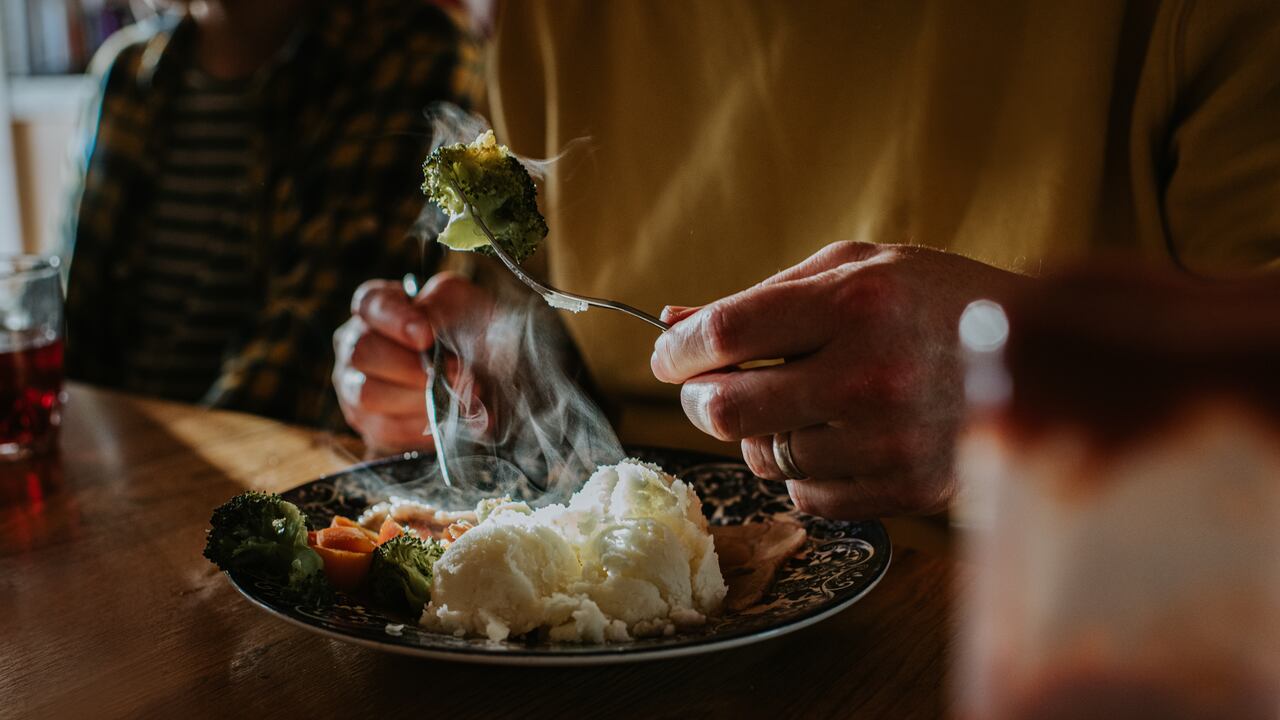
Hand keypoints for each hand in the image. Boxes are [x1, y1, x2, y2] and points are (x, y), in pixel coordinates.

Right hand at [332, 272, 492, 452]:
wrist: (491, 373)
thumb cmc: (468, 328)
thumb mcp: (461, 302)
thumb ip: (440, 305)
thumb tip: (422, 325)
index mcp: (374, 305)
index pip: (370, 305)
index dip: (395, 321)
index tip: (426, 335)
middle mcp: (354, 344)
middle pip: (362, 353)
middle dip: (412, 367)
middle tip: (456, 372)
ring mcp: (354, 386)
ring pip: (368, 394)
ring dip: (419, 398)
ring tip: (458, 396)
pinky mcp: (370, 424)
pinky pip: (385, 428)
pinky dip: (420, 424)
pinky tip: (448, 417)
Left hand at [651, 241, 1026, 518]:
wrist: (1042, 352)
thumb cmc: (934, 297)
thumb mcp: (853, 267)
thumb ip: (761, 296)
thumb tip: (673, 323)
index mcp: (855, 303)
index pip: (726, 335)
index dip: (678, 350)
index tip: (669, 356)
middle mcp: (870, 375)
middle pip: (730, 408)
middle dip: (702, 397)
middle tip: (709, 385)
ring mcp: (889, 440)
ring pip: (765, 458)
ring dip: (760, 434)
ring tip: (796, 403)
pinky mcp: (906, 488)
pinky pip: (806, 496)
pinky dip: (802, 470)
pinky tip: (834, 437)